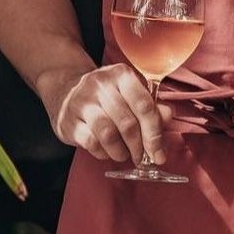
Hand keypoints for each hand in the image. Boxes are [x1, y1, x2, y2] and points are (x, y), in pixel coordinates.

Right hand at [44, 63, 174, 164]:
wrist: (66, 91)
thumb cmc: (106, 96)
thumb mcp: (130, 94)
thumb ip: (151, 105)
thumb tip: (168, 115)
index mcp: (121, 75)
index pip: (144, 105)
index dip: (155, 133)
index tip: (159, 154)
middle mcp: (100, 85)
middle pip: (127, 123)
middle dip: (139, 147)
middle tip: (142, 158)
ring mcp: (81, 102)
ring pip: (108, 134)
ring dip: (121, 151)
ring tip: (124, 155)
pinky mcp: (68, 120)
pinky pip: (91, 142)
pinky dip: (103, 153)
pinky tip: (107, 151)